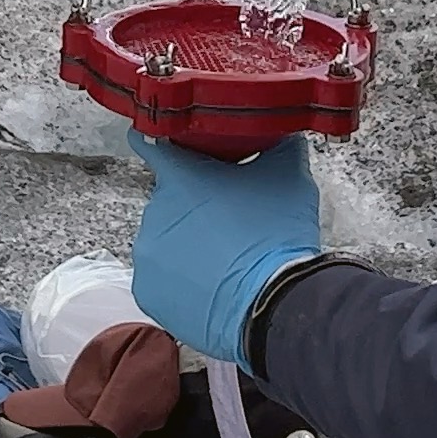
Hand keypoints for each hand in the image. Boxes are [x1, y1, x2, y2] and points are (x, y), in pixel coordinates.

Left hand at [130, 133, 321, 369]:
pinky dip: (180, 280)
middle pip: (171, 200)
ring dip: (186, 245)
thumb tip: (284, 133)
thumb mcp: (289, 178)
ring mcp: (148, 254)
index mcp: (181, 177)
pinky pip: (161, 278)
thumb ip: (279, 147)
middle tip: (227, 222)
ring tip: (223, 260)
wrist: (270, 304)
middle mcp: (155, 210)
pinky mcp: (147, 292)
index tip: (150, 140)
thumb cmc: (276, 238)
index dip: (158, 144)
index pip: (151, 145)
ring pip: (165, 240)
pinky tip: (209, 284)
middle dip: (193, 207)